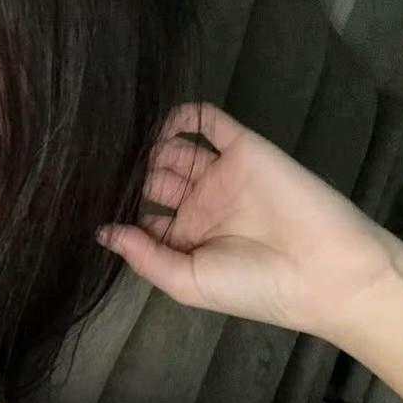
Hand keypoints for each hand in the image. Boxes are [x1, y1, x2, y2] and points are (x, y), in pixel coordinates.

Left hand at [94, 101, 402, 340]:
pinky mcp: (243, 149)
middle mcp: (200, 205)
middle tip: (92, 160)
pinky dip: (185, 115)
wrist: (321, 270)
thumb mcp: (186, 282)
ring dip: (148, 144)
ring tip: (115, 138)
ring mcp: (221, 176)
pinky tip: (156, 116)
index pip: (141, 214)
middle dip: (127, 170)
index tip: (81, 196)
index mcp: (186, 239)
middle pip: (153, 177)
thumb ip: (143, 255)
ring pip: (175, 149)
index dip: (116, 205)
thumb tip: (101, 232)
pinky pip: (211, 124)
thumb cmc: (252, 286)